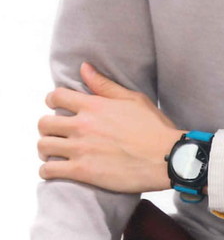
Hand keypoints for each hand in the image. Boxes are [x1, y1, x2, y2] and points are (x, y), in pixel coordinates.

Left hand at [38, 62, 184, 192]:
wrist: (164, 157)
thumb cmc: (152, 126)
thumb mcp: (132, 98)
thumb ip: (104, 85)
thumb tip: (84, 67)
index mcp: (94, 105)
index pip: (57, 97)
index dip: (52, 100)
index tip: (55, 105)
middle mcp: (82, 125)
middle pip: (44, 123)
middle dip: (47, 126)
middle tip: (57, 132)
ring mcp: (80, 149)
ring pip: (43, 146)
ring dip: (46, 148)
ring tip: (55, 151)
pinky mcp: (81, 172)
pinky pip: (48, 170)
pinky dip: (47, 170)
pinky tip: (55, 169)